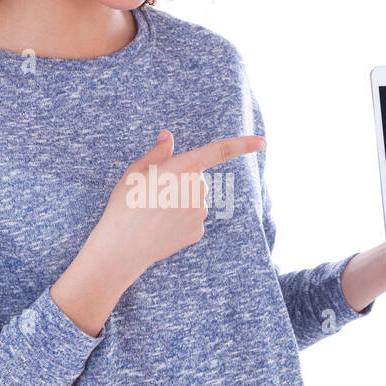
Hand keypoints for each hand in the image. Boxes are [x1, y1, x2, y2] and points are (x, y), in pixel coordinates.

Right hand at [93, 128, 266, 281]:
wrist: (122, 248)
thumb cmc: (124, 206)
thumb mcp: (135, 172)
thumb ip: (157, 153)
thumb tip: (168, 136)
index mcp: (181, 168)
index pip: (218, 152)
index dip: (242, 145)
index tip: (263, 141)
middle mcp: (196, 189)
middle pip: (195, 177)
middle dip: (180, 181)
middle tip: (153, 194)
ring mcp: (200, 212)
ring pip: (195, 198)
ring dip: (179, 201)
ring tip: (154, 212)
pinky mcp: (198, 230)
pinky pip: (192, 217)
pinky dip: (179, 220)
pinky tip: (161, 227)